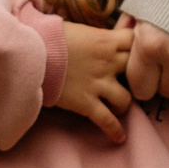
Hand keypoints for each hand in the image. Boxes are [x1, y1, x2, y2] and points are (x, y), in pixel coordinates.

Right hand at [56, 22, 134, 143]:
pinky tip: (119, 138)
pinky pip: (107, 120)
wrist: (30, 52)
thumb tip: (102, 36)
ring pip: (126, 99)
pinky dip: (115, 130)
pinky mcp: (86, 103)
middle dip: (136, 77)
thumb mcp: (79, 30)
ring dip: (124, 103)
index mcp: (106, 41)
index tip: (134, 53)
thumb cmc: (49, 37)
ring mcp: (98, 84)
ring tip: (117, 105)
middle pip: (136, 71)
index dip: (138, 48)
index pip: (136, 42)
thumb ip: (96, 36)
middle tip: (131, 83)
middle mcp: (108, 63)